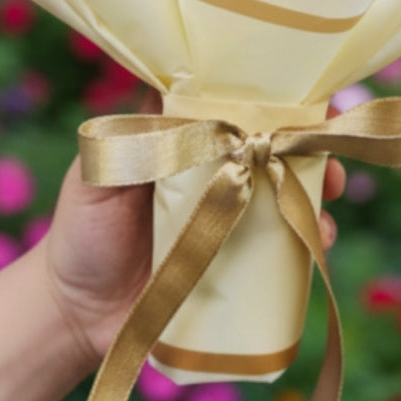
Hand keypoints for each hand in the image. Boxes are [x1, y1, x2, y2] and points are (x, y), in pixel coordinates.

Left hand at [42, 92, 346, 372]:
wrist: (73, 316)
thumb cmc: (82, 233)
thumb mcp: (100, 172)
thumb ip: (134, 135)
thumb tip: (171, 83)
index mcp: (187, 144)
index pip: (237, 109)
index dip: (273, 101)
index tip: (304, 99)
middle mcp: (215, 176)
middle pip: (273, 150)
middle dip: (309, 148)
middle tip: (327, 159)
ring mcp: (229, 222)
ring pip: (285, 198)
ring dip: (314, 194)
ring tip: (328, 203)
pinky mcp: (236, 271)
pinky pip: (281, 253)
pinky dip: (306, 244)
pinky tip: (317, 245)